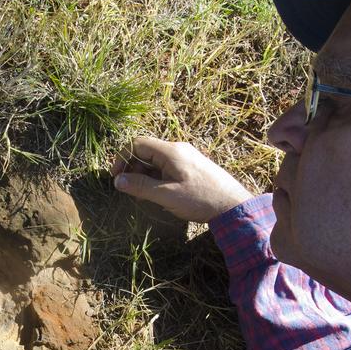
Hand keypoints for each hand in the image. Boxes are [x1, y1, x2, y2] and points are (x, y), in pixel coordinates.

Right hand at [110, 136, 252, 222]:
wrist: (234, 205)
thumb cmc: (201, 200)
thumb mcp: (167, 195)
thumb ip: (141, 186)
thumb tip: (117, 180)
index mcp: (170, 151)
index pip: (137, 144)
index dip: (122, 158)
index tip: (116, 177)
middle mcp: (178, 149)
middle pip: (146, 151)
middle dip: (133, 168)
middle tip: (129, 189)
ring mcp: (187, 156)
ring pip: (157, 159)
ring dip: (145, 174)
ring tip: (144, 195)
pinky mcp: (193, 166)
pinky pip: (168, 166)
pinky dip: (158, 176)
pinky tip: (160, 193)